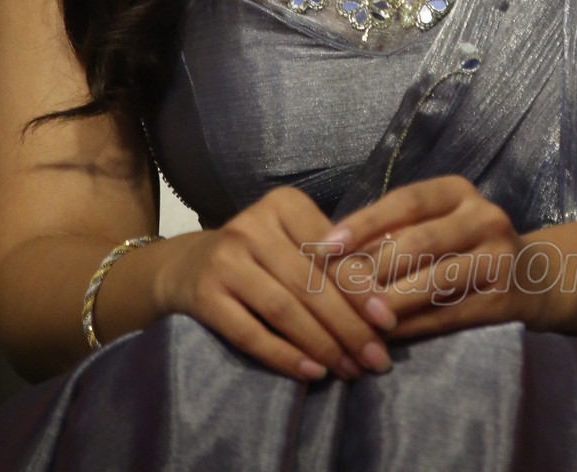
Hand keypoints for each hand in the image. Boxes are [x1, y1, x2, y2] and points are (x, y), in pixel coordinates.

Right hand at [152, 185, 398, 380]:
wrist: (189, 265)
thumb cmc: (261, 253)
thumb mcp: (294, 239)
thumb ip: (332, 258)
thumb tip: (383, 300)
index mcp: (283, 204)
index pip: (330, 250)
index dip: (360, 287)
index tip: (388, 319)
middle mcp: (252, 226)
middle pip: (309, 283)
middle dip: (348, 325)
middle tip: (376, 358)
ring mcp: (226, 261)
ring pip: (284, 309)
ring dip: (322, 344)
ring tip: (350, 369)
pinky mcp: (205, 296)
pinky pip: (251, 333)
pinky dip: (284, 356)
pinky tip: (312, 371)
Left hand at [326, 175, 543, 341]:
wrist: (533, 277)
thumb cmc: (464, 246)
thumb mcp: (436, 225)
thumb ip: (395, 234)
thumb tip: (334, 254)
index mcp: (457, 191)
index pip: (406, 201)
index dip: (364, 222)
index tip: (326, 246)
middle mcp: (483, 215)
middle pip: (419, 240)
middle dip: (373, 268)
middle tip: (335, 290)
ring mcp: (499, 255)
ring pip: (434, 279)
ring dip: (391, 301)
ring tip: (356, 317)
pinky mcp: (505, 297)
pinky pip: (449, 313)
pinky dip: (414, 324)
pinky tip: (387, 334)